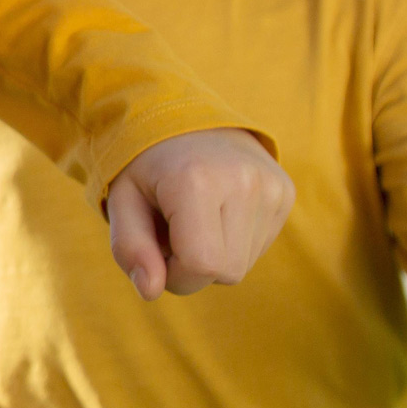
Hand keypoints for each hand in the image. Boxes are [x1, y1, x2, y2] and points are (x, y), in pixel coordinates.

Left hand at [105, 127, 295, 299]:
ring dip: (215, 255)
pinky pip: (260, 246)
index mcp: (196, 181)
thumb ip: (129, 248)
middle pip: (226, 272)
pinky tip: (218, 211)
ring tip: (195, 216)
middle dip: (193, 267)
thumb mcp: (121, 201)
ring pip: (244, 264)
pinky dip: (234, 242)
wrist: (184, 116)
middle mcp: (243, 181)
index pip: (201, 266)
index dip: (175, 275)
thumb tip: (150, 291)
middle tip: (173, 232)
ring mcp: (271, 185)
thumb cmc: (145, 166)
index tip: (158, 253)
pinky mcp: (285, 191)